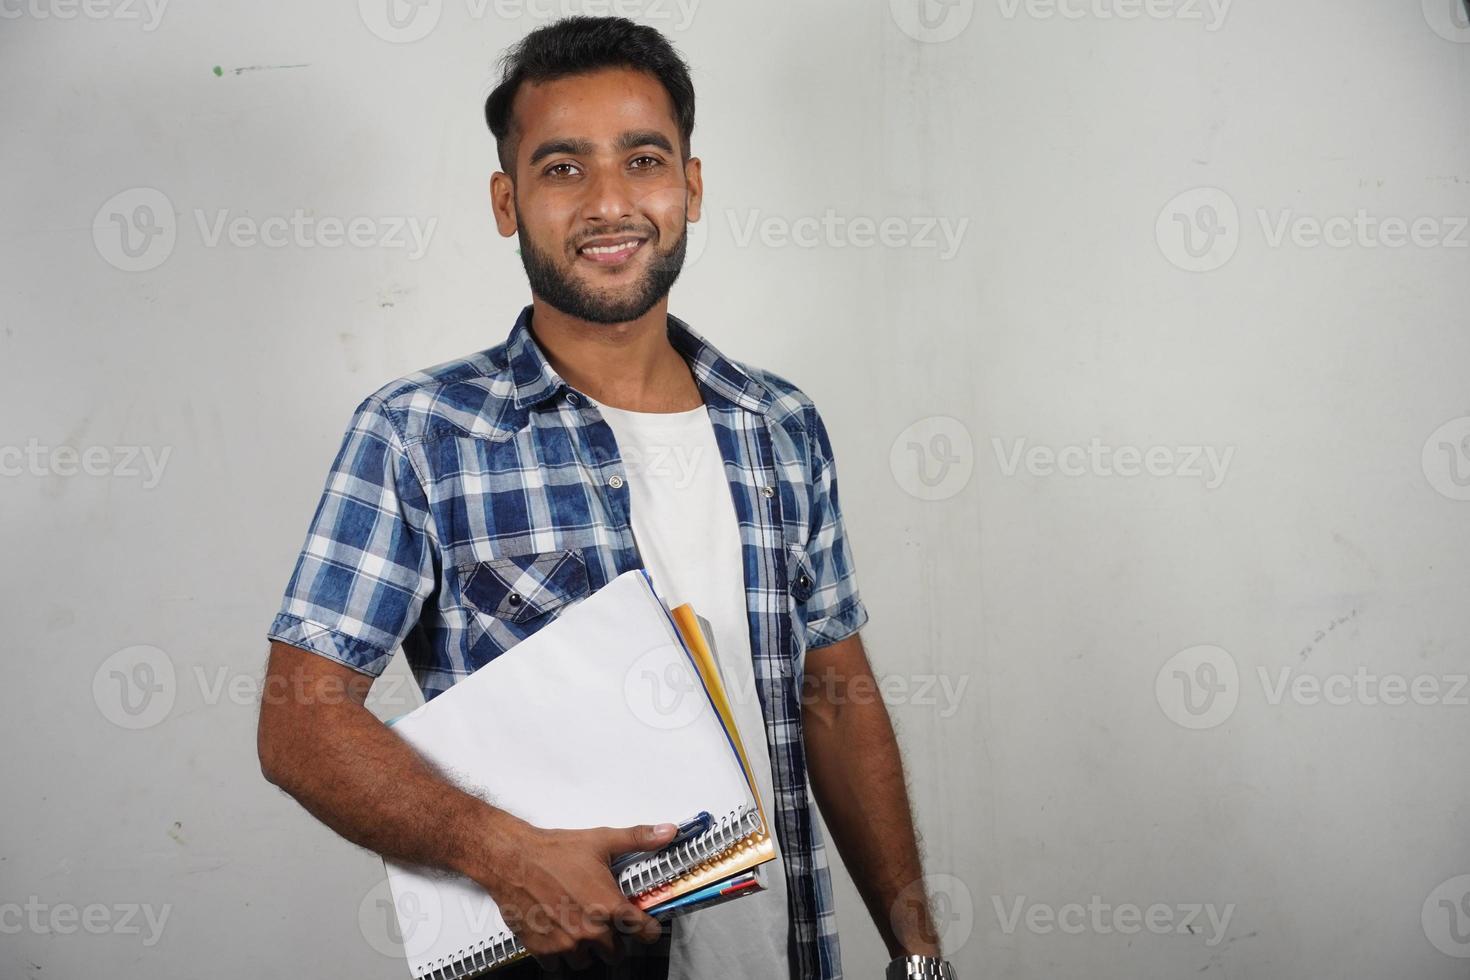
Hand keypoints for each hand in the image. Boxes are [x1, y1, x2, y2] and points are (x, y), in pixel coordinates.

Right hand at [473, 819, 678, 971]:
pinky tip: (558, 933)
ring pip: (587, 961)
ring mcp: (566, 943)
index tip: (647, 929)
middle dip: (614, 941)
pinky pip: (559, 965)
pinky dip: (560, 953)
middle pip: (615, 953)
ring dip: (586, 950)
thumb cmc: (553, 851)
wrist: (512, 860)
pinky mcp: (544, 950)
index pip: (643, 932)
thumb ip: (638, 838)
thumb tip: (667, 831)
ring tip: (580, 928)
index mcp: (608, 906)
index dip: (648, 930)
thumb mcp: (601, 840)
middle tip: (605, 924)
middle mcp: (590, 930)